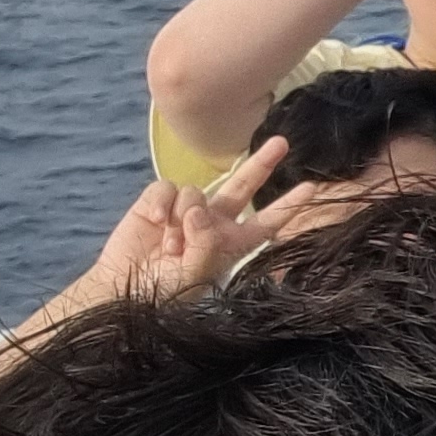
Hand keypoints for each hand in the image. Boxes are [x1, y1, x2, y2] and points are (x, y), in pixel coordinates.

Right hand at [83, 137, 312, 302]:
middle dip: (261, 164)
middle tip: (282, 142)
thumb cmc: (165, 292)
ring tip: (170, 246)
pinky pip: (167, 188)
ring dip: (183, 217)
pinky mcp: (157, 202)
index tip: (312, 188)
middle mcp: (213, 223)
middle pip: (243, 186)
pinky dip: (162, 204)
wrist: (123, 290)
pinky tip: (155, 222)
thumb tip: (201, 210)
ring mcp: (185, 210)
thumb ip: (206, 243)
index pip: (267, 222)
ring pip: (196, 192)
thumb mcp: (194, 275)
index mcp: (231, 244)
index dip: (288, 205)